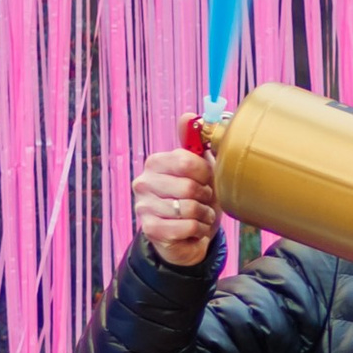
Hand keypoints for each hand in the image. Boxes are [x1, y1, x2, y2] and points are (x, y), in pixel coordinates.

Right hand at [135, 144, 219, 269]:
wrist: (190, 235)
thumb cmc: (197, 198)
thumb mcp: (201, 169)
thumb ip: (195, 142)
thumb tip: (188, 116)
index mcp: (155, 163)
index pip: (186, 161)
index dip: (206, 173)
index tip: (208, 180)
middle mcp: (143, 182)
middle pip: (189, 187)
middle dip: (206, 197)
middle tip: (205, 201)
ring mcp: (144, 206)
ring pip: (189, 209)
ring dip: (205, 215)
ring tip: (202, 216)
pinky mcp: (150, 229)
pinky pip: (187, 227)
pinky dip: (199, 230)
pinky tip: (196, 229)